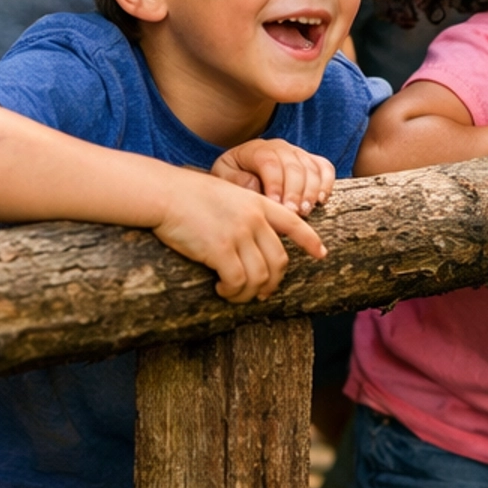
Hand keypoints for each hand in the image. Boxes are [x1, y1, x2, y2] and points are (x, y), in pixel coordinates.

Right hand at [152, 169, 324, 301]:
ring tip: (234, 294)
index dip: (311, 241)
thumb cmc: (189, 195)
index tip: (321, 254)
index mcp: (259, 204)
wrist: (165, 194)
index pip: (295, 224)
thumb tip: (252, 243)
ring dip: (249, 293)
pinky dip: (232, 292)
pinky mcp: (221, 250)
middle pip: (279, 261)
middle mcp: (254, 220)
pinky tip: (221, 290)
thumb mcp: (228, 194)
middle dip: (272, 282)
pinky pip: (237, 282)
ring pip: (260, 277)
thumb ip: (246, 213)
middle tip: (260, 293)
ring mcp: (239, 234)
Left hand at [211, 139, 335, 214]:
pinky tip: (321, 200)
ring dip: (311, 190)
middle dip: (295, 191)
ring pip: (310, 167)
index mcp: (255, 149)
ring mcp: (297, 153)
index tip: (275, 204)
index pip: (269, 162)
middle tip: (293, 213)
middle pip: (293, 165)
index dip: (275, 183)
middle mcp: (280, 147)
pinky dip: (327, 182)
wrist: (242, 168)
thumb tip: (255, 187)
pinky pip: (325, 167)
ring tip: (306, 211)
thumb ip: (235, 180)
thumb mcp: (224, 176)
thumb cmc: (233, 176)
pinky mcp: (311, 161)